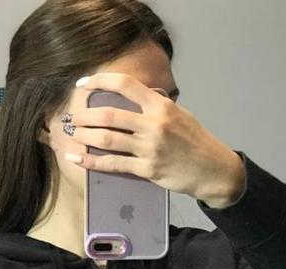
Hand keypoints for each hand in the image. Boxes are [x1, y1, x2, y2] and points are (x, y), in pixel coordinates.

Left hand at [62, 72, 245, 206]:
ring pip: (108, 140)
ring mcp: (150, 148)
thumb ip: (157, 105)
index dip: (100, 81)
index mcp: (161, 105)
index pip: (125, 85)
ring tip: (73, 135)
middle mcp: (154, 124)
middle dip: (85, 115)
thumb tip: (136, 97)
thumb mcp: (180, 114)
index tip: (83, 84)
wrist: (213, 170)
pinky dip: (93, 162)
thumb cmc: (195, 141)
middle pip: (109, 115)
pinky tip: (79, 159)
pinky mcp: (148, 169)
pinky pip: (114, 164)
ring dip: (85, 136)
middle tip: (72, 118)